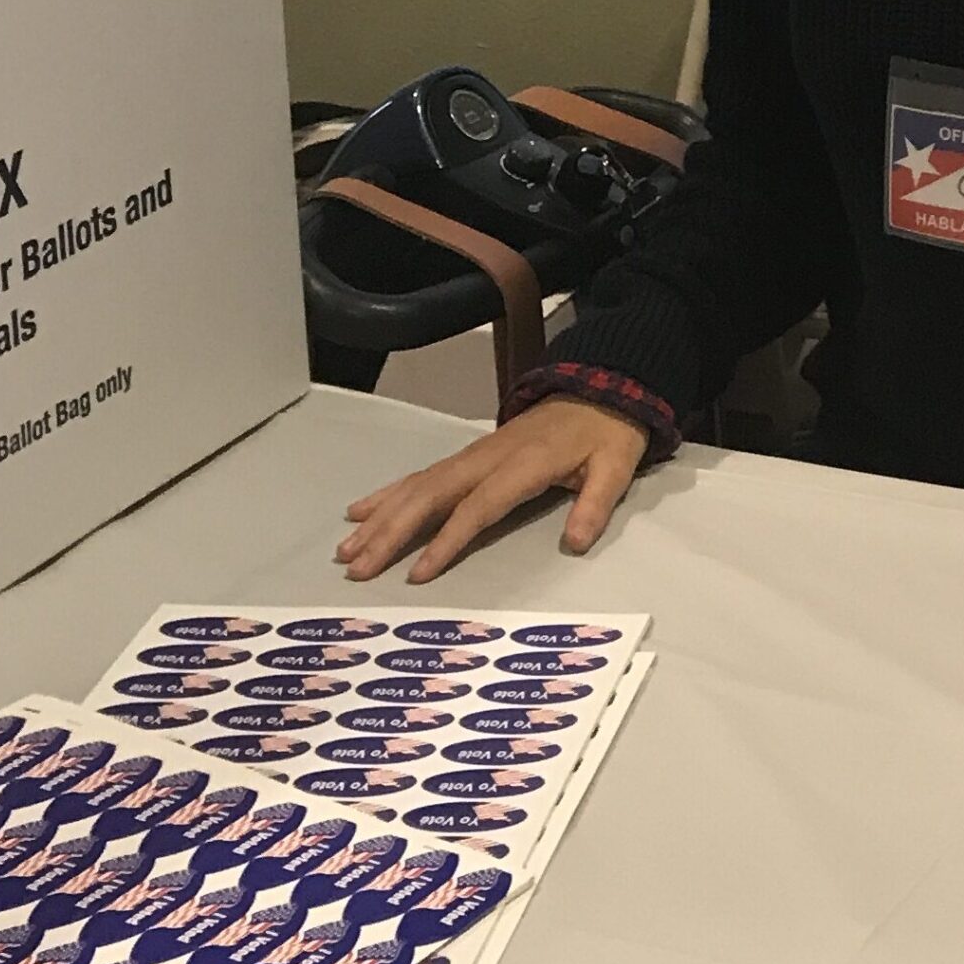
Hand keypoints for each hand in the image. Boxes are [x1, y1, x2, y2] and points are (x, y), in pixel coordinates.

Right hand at [335, 398, 649, 582]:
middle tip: (357, 567)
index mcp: (524, 464)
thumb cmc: (607, 434)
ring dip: (380, 517)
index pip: (478, 506)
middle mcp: (488, 457)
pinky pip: (421, 476)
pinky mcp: (469, 455)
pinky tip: (361, 512)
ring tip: (347, 550)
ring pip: (418, 485)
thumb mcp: (616, 467)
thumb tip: (577, 542)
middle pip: (431, 495)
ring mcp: (474, 454)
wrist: (600, 390)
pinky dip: (389, 494)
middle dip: (391, 532)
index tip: (418, 573)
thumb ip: (595, 504)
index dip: (447, 540)